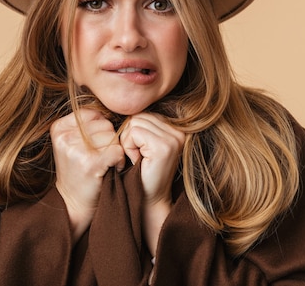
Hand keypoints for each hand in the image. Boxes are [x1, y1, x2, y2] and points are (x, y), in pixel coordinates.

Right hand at [50, 109, 124, 240]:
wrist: (73, 204)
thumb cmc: (79, 171)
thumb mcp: (74, 143)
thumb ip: (87, 124)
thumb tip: (112, 108)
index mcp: (58, 127)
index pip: (93, 114)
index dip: (101, 129)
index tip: (95, 146)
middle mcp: (64, 136)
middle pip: (105, 124)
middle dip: (109, 141)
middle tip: (101, 158)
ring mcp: (75, 149)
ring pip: (113, 137)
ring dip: (116, 151)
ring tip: (105, 164)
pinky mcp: (90, 162)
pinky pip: (117, 150)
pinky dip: (120, 161)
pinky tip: (111, 169)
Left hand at [120, 113, 184, 254]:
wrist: (149, 200)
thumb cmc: (141, 173)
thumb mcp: (144, 144)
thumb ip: (142, 125)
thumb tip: (125, 103)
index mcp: (177, 128)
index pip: (144, 114)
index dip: (133, 132)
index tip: (139, 151)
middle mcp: (179, 131)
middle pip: (138, 116)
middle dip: (130, 136)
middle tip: (137, 156)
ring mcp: (174, 138)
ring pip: (134, 123)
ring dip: (128, 142)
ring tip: (138, 158)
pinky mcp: (164, 146)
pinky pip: (133, 133)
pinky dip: (129, 147)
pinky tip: (137, 161)